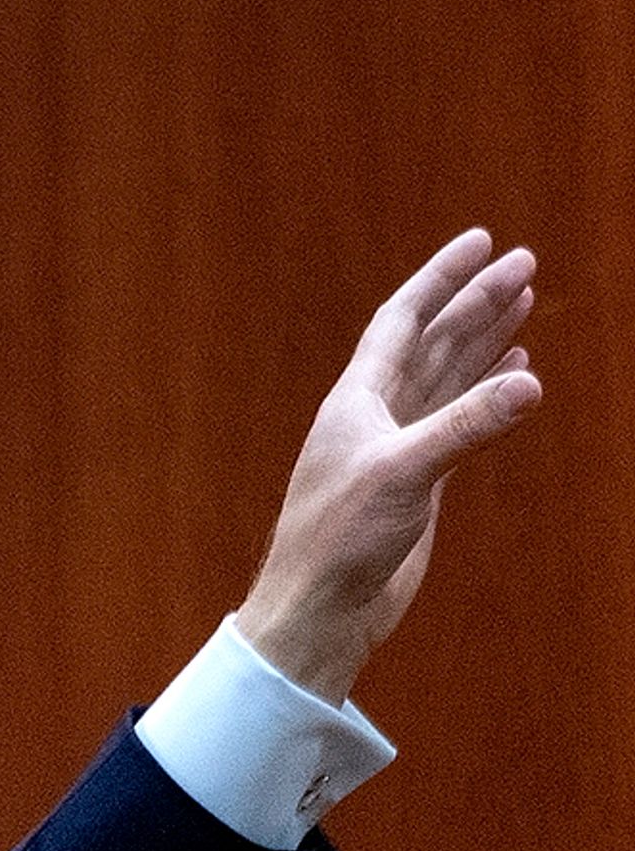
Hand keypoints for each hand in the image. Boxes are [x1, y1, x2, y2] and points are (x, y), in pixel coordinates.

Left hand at [238, 228, 542, 704]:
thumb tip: (529, 382)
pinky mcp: (417, 481)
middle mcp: (374, 416)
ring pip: (447, 377)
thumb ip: (466, 427)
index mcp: (356, 402)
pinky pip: (457, 421)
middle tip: (526, 262)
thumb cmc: (339, 542)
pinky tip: (514, 374)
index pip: (402, 321)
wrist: (321, 609)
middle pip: (433, 341)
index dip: (441, 279)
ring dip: (483, 339)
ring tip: (524, 301)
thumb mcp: (404, 475)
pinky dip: (485, 393)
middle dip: (477, 301)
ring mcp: (397, 447)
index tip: (481, 241)